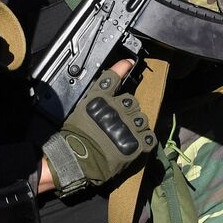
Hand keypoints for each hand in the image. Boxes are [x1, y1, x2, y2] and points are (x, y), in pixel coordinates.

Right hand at [41, 61, 156, 197]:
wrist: (77, 159)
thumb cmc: (73, 138)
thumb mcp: (79, 111)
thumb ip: (93, 100)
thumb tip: (101, 95)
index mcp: (100, 99)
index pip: (113, 78)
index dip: (122, 68)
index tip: (129, 62)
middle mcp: (117, 108)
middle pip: (132, 102)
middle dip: (129, 109)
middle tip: (121, 120)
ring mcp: (128, 125)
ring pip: (142, 118)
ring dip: (138, 124)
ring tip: (129, 133)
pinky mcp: (136, 142)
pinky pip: (149, 137)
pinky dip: (146, 139)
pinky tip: (140, 142)